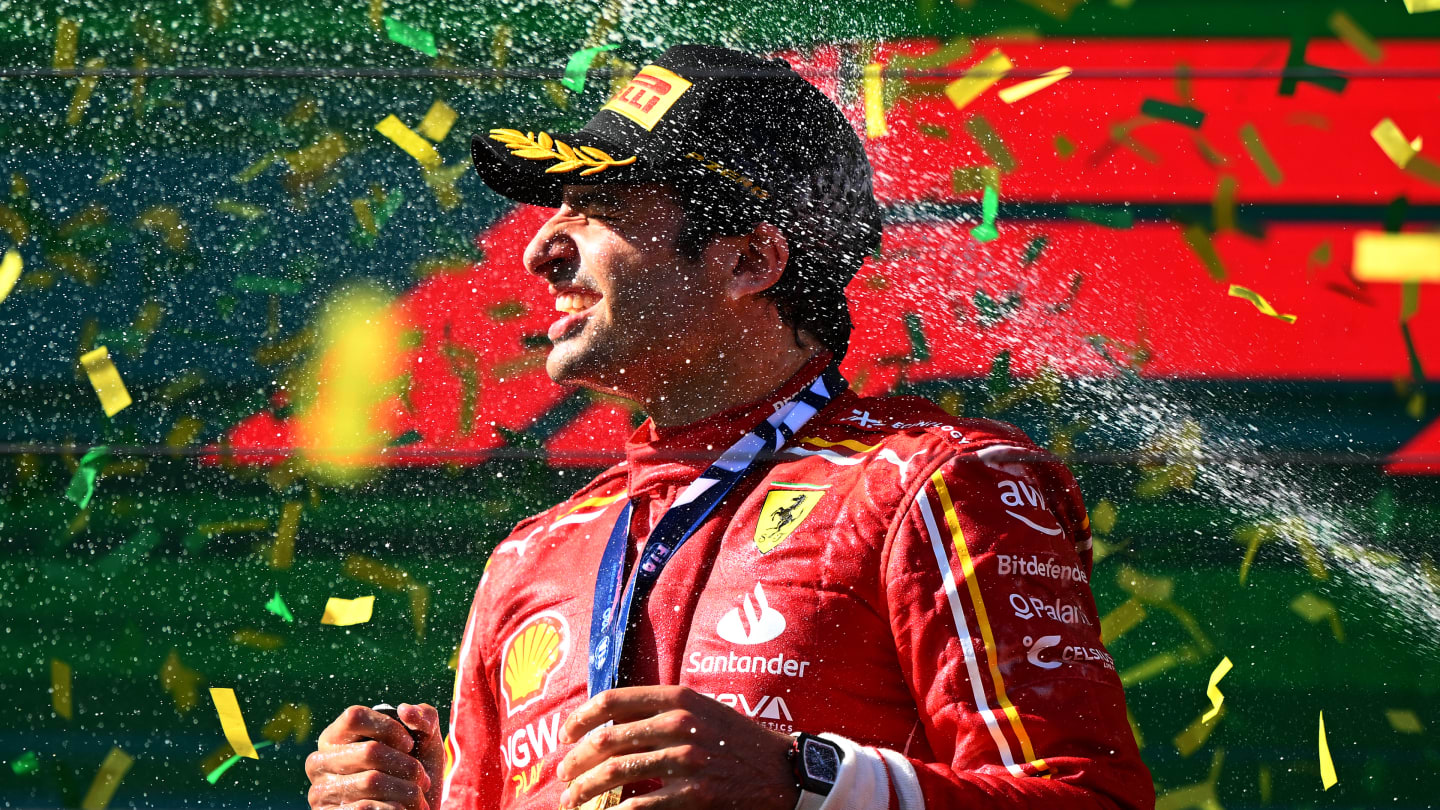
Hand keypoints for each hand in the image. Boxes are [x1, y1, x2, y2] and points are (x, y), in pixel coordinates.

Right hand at [306, 703, 444, 809]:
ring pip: (372, 781)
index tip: (409, 744)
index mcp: (335, 737)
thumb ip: (423, 718)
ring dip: (407, 790)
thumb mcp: (424, 742)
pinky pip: (367, 808)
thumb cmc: (411, 773)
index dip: (387, 727)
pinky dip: (394, 808)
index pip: (354, 717)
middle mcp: (320, 763)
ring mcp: (321, 792)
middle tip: (423, 778)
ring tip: (418, 796)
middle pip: (370, 751)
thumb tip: (405, 709)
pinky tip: (401, 809)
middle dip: (407, 765)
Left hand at [555, 685, 799, 809]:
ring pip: (615, 775)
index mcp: (679, 698)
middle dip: (575, 761)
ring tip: (571, 801)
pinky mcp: (695, 796)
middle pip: (606, 740)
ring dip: (583, 791)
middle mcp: (681, 724)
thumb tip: (607, 721)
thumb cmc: (736, 741)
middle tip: (563, 776)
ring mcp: (688, 761)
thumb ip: (660, 710)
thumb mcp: (702, 710)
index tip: (565, 734)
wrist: (782, 773)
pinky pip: (638, 808)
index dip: (580, 718)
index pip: (612, 700)